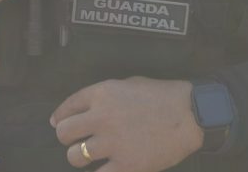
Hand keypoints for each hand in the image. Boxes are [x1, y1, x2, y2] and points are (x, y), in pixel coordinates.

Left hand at [51, 77, 201, 170]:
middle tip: (74, 141)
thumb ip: (105, 96)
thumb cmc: (162, 95)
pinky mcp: (126, 165)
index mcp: (101, 94)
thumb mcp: (127, 84)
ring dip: (78, 157)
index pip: (68, 106)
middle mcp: (101, 118)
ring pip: (74, 156)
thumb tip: (89, 108)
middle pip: (64, 133)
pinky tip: (103, 170)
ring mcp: (112, 143)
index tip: (58, 124)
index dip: (60, 117)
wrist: (190, 113)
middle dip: (66, 138)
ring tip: (86, 157)